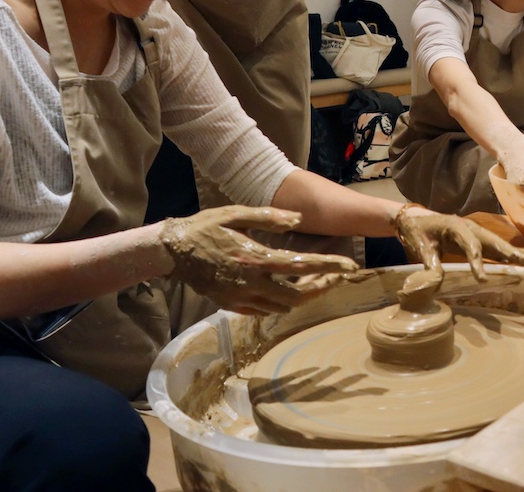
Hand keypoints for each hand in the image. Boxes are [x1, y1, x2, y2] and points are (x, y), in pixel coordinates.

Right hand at [159, 206, 357, 315]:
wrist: (172, 251)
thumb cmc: (206, 227)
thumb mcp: (236, 213)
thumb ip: (269, 217)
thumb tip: (299, 219)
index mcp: (256, 258)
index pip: (302, 266)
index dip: (330, 267)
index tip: (350, 267)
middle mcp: (251, 282)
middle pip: (298, 295)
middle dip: (322, 287)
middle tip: (336, 276)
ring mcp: (240, 297)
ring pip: (283, 306)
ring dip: (302, 296)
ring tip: (316, 282)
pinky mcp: (231, 305)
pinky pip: (264, 310)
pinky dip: (280, 302)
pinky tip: (286, 288)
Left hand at [391, 206, 523, 303]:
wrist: (417, 220)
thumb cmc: (419, 232)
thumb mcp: (421, 247)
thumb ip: (430, 263)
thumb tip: (436, 283)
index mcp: (455, 226)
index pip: (469, 245)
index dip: (476, 261)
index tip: (482, 279)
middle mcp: (470, 227)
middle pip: (490, 240)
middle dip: (507, 251)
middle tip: (523, 260)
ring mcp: (475, 232)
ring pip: (496, 243)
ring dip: (513, 251)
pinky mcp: (477, 239)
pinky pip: (494, 247)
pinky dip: (509, 252)